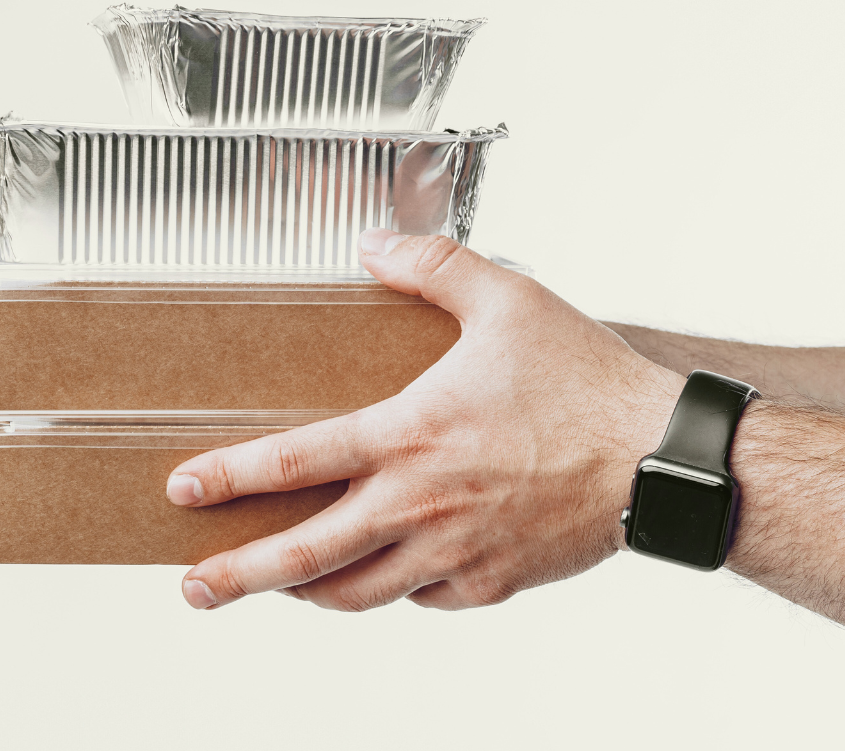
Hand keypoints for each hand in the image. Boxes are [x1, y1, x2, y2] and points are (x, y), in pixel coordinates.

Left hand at [165, 230, 685, 611]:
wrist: (662, 460)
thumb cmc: (587, 382)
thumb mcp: (506, 300)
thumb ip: (432, 267)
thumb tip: (372, 246)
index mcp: (410, 435)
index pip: (294, 461)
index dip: (230, 477)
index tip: (183, 489)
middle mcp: (420, 503)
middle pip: (306, 556)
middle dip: (237, 575)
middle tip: (194, 585)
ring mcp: (452, 553)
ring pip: (355, 593)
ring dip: (305, 592)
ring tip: (274, 587)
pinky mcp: (488, 584)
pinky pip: (419, 598)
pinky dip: (390, 589)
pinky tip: (380, 573)